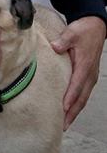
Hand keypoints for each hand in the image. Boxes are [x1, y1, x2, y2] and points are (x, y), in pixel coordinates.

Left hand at [52, 15, 105, 129]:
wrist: (96, 26)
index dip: (69, 98)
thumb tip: (56, 47)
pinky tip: (69, 111)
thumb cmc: (83, 30)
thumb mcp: (72, 33)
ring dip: (74, 112)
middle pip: (80, 98)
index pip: (76, 86)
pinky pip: (82, 93)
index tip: (62, 109)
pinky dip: (76, 104)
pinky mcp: (88, 76)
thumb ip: (63, 41)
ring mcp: (90, 76)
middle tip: (62, 126)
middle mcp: (89, 74)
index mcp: (84, 66)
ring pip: (82, 98)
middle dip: (71, 113)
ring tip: (64, 124)